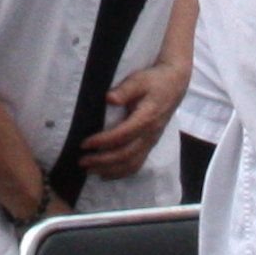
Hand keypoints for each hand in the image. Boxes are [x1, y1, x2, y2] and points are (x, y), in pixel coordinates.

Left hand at [82, 59, 190, 178]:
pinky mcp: (149, 145)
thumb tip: (109, 98)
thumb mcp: (139, 79)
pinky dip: (120, 173)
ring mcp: (151, 142)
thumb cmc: (153, 81)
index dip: (103, 141)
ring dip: (109, 170)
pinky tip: (105, 175)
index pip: (122, 135)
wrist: (174, 85)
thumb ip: (125, 89)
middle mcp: (150, 134)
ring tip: (89, 171)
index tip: (84, 144)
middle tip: (81, 161)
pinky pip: (137, 164)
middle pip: (126, 155)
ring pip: (131, 164)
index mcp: (147, 118)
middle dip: (102, 160)